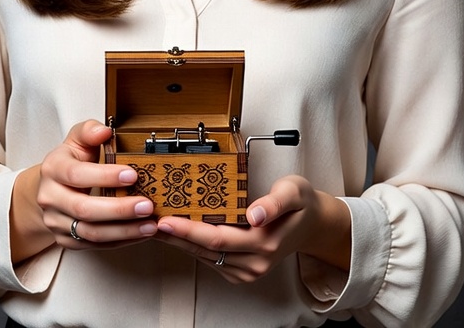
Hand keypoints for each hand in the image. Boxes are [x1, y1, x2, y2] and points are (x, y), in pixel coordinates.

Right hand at [10, 120, 156, 262]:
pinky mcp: (66, 240)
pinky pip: (94, 245)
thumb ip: (90, 131)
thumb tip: (104, 131)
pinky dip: (120, 240)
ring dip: (123, 230)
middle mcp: (50, 198)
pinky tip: (139, 233)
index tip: (133, 175)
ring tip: (150, 224)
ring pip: (90, 233)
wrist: (51, 187)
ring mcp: (56, 222)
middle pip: (84, 209)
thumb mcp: (78, 139)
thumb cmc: (71, 160)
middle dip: (118, 210)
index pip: (77, 174)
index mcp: (53, 168)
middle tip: (147, 206)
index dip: (105, 176)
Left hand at [154, 174, 350, 283]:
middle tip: (149, 221)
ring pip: (206, 258)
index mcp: (264, 243)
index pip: (217, 239)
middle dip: (175, 237)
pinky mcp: (242, 271)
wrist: (314, 223)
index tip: (165, 221)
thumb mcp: (293, 192)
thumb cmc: (301, 202)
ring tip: (156, 226)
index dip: (188, 231)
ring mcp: (248, 271)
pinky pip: (213, 260)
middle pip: (206, 251)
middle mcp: (255, 263)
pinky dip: (193, 247)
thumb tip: (253, 215)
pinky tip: (178, 234)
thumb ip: (273, 203)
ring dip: (180, 244)